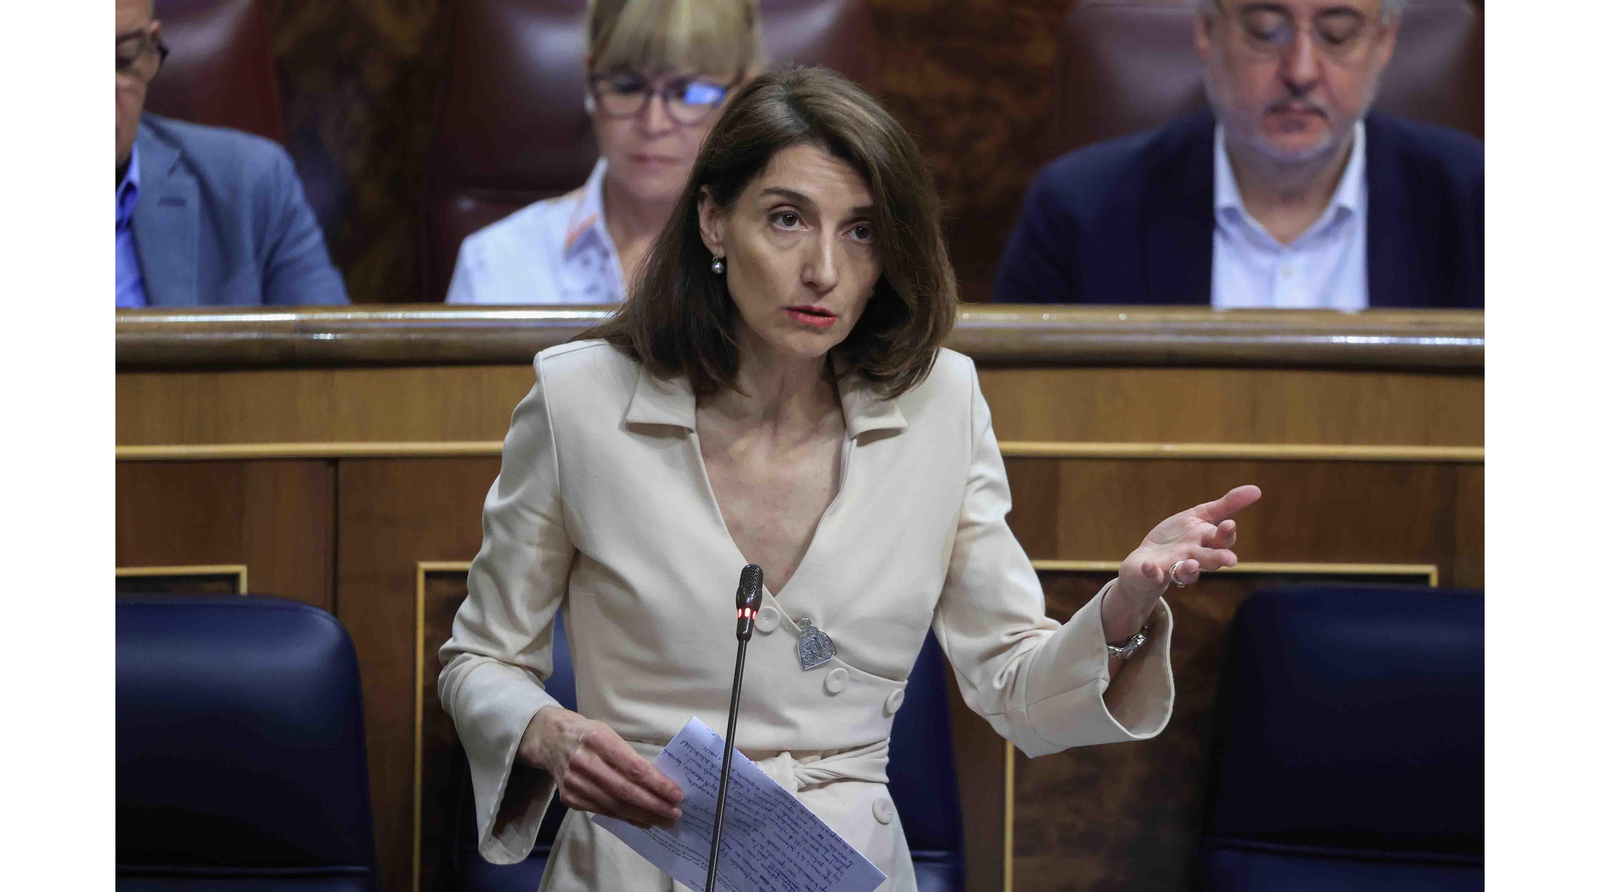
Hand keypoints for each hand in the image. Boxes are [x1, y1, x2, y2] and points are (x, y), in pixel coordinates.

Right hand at [518, 706, 683, 829]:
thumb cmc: (588, 735)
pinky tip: (643, 820)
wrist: (550, 740)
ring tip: (664, 820)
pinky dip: (627, 818)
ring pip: (615, 806)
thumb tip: (660, 783)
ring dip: (644, 816)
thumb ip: (630, 757)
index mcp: (598, 739)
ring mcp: (574, 783)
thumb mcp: (609, 734)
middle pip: (625, 791)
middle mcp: (584, 762)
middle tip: (675, 813)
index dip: (658, 784)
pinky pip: (604, 812)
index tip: (677, 794)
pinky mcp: (570, 798)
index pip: (634, 768)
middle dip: (654, 805)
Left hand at [1103, 485, 1262, 640]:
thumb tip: (1257, 489)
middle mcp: (1193, 557)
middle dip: (1218, 559)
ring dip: (1189, 569)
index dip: (1226, 534)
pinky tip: (1149, 566)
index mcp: (1206, 542)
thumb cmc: (1180, 538)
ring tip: (1190, 565)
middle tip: (1230, 560)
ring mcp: (1173, 567)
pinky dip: (1152, 572)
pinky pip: (1153, 575)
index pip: (1221, 540)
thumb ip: (1227, 505)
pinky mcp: (1153, 573)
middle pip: (1209, 559)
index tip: (1229, 525)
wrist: (1149, 560)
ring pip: (1185, 571)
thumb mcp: (1201, 516)